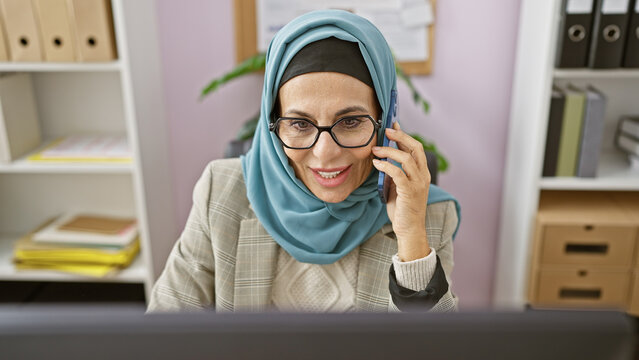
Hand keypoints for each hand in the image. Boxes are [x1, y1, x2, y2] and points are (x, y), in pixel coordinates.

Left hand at [372, 122, 430, 261]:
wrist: (409, 229)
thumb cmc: (403, 209)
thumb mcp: (399, 186)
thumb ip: (395, 173)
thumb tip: (383, 158)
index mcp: (422, 173)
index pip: (416, 148)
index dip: (405, 135)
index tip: (393, 125)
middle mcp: (422, 176)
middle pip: (415, 148)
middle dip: (400, 136)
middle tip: (386, 130)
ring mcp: (417, 183)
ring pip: (405, 158)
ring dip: (389, 151)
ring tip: (375, 150)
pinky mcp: (409, 191)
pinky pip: (397, 173)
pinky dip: (386, 165)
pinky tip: (376, 163)